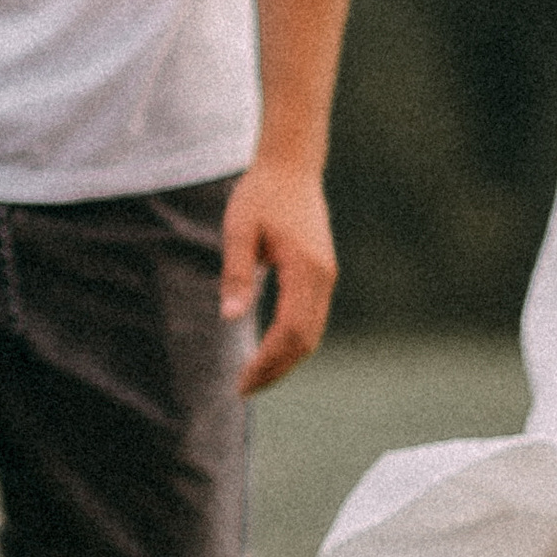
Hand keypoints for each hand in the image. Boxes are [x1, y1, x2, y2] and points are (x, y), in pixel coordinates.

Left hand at [219, 157, 336, 395]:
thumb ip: (235, 273)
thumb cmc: (260, 195)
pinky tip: (270, 352)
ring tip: (254, 377)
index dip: (267, 361)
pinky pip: (312, 320)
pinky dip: (293, 343)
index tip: (242, 381)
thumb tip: (229, 317)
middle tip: (243, 389)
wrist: (291, 167)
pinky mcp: (323, 274)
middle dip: (276, 369)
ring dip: (285, 360)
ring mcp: (327, 276)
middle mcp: (323, 277)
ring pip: (312, 334)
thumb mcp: (239, 230)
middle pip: (305, 340)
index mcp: (304, 268)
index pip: (289, 331)